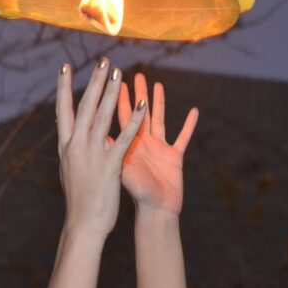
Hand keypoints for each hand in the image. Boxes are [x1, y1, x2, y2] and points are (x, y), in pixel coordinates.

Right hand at [57, 59, 145, 239]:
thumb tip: (66, 135)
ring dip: (112, 92)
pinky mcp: (110, 165)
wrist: (83, 224)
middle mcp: (77, 145)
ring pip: (103, 116)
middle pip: (85, 106)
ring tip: (120, 72)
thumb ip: (71, 149)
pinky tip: (144, 105)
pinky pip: (125, 138)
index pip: (63, 109)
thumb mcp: (69, 169)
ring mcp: (93, 154)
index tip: (65, 67)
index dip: (64, 87)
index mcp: (66, 145)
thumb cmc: (78, 198)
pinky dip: (135, 120)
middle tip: (102, 60)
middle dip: (94, 81)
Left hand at [117, 73, 197, 215]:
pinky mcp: (175, 156)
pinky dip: (188, 125)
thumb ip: (112, 150)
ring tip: (158, 84)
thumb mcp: (121, 168)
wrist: (156, 214)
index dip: (118, 97)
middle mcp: (142, 143)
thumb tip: (93, 132)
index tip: (115, 79)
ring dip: (159, 103)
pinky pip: (183, 137)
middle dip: (138, 94)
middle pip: (140, 113)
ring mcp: (159, 149)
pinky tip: (194, 111)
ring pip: (159, 119)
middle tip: (136, 74)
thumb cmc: (137, 195)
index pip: (121, 116)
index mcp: (127, 145)